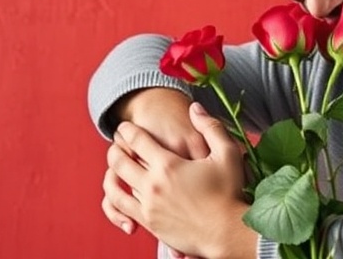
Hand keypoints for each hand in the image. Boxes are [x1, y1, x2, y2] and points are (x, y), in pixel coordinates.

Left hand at [106, 102, 257, 258]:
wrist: (228, 233)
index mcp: (169, 165)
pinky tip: (121, 191)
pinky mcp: (151, 225)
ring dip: (111, 172)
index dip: (128, 130)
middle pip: (120, 162)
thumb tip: (195, 108)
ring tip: (113, 165)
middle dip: (114, 149)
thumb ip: (211, 127)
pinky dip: (115, 198)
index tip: (125, 126)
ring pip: (117, 186)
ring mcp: (149, 207)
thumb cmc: (231, 193)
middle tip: (115, 142)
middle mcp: (153, 186)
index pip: (137, 141)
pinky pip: (122, 208)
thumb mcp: (228, 154)